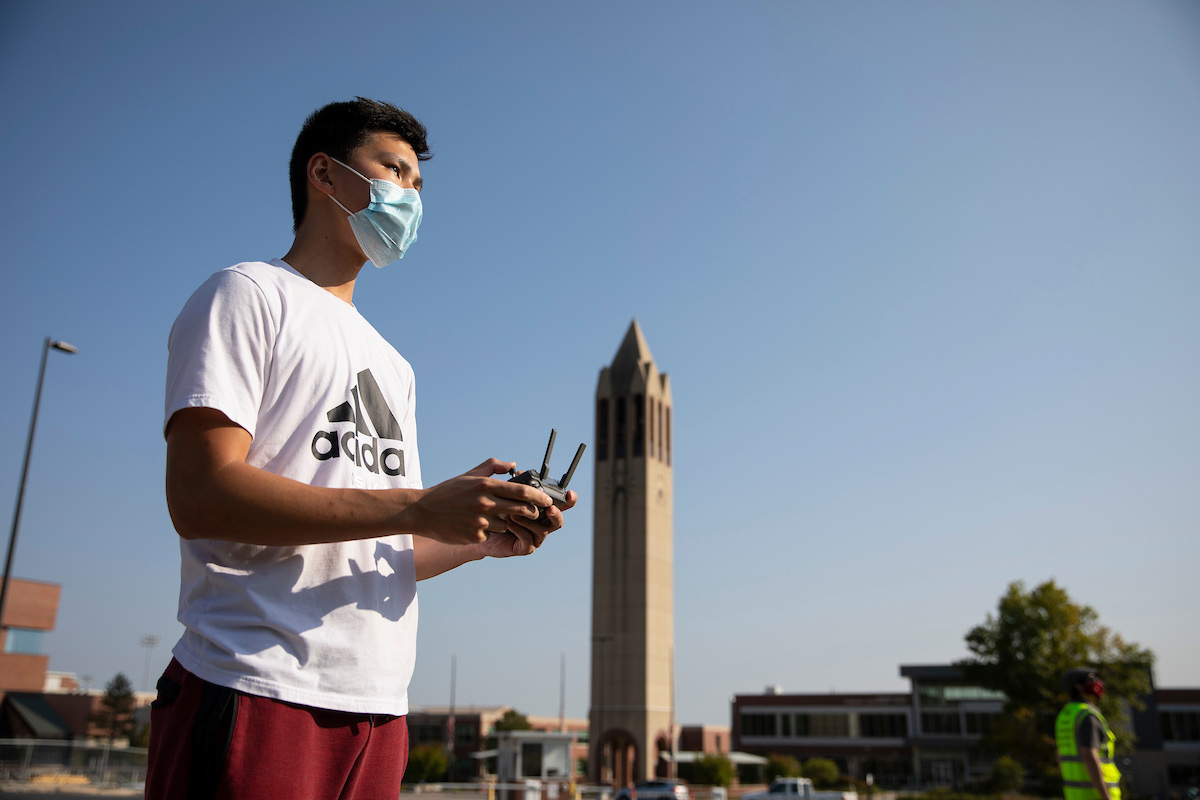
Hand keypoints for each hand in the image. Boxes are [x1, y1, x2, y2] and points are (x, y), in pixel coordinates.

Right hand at [405, 459, 550, 544]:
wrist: (422, 512)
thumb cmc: (448, 492)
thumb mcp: (469, 475)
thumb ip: (493, 467)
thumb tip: (513, 465)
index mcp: (486, 486)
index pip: (522, 492)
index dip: (539, 497)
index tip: (547, 500)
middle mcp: (485, 503)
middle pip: (521, 510)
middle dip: (531, 512)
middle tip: (532, 512)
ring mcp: (480, 522)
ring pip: (506, 524)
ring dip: (504, 522)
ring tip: (489, 517)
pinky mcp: (475, 536)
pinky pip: (490, 535)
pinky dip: (487, 531)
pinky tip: (473, 526)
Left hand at [483, 489, 577, 556]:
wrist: (479, 531)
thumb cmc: (493, 511)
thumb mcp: (503, 494)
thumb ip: (513, 482)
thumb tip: (519, 470)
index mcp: (540, 509)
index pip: (561, 504)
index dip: (569, 500)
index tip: (570, 493)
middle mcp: (541, 523)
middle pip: (558, 520)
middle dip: (556, 514)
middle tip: (549, 508)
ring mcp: (535, 537)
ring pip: (542, 530)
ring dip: (529, 520)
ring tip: (513, 514)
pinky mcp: (525, 548)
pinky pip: (528, 540)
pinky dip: (520, 529)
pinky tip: (509, 523)